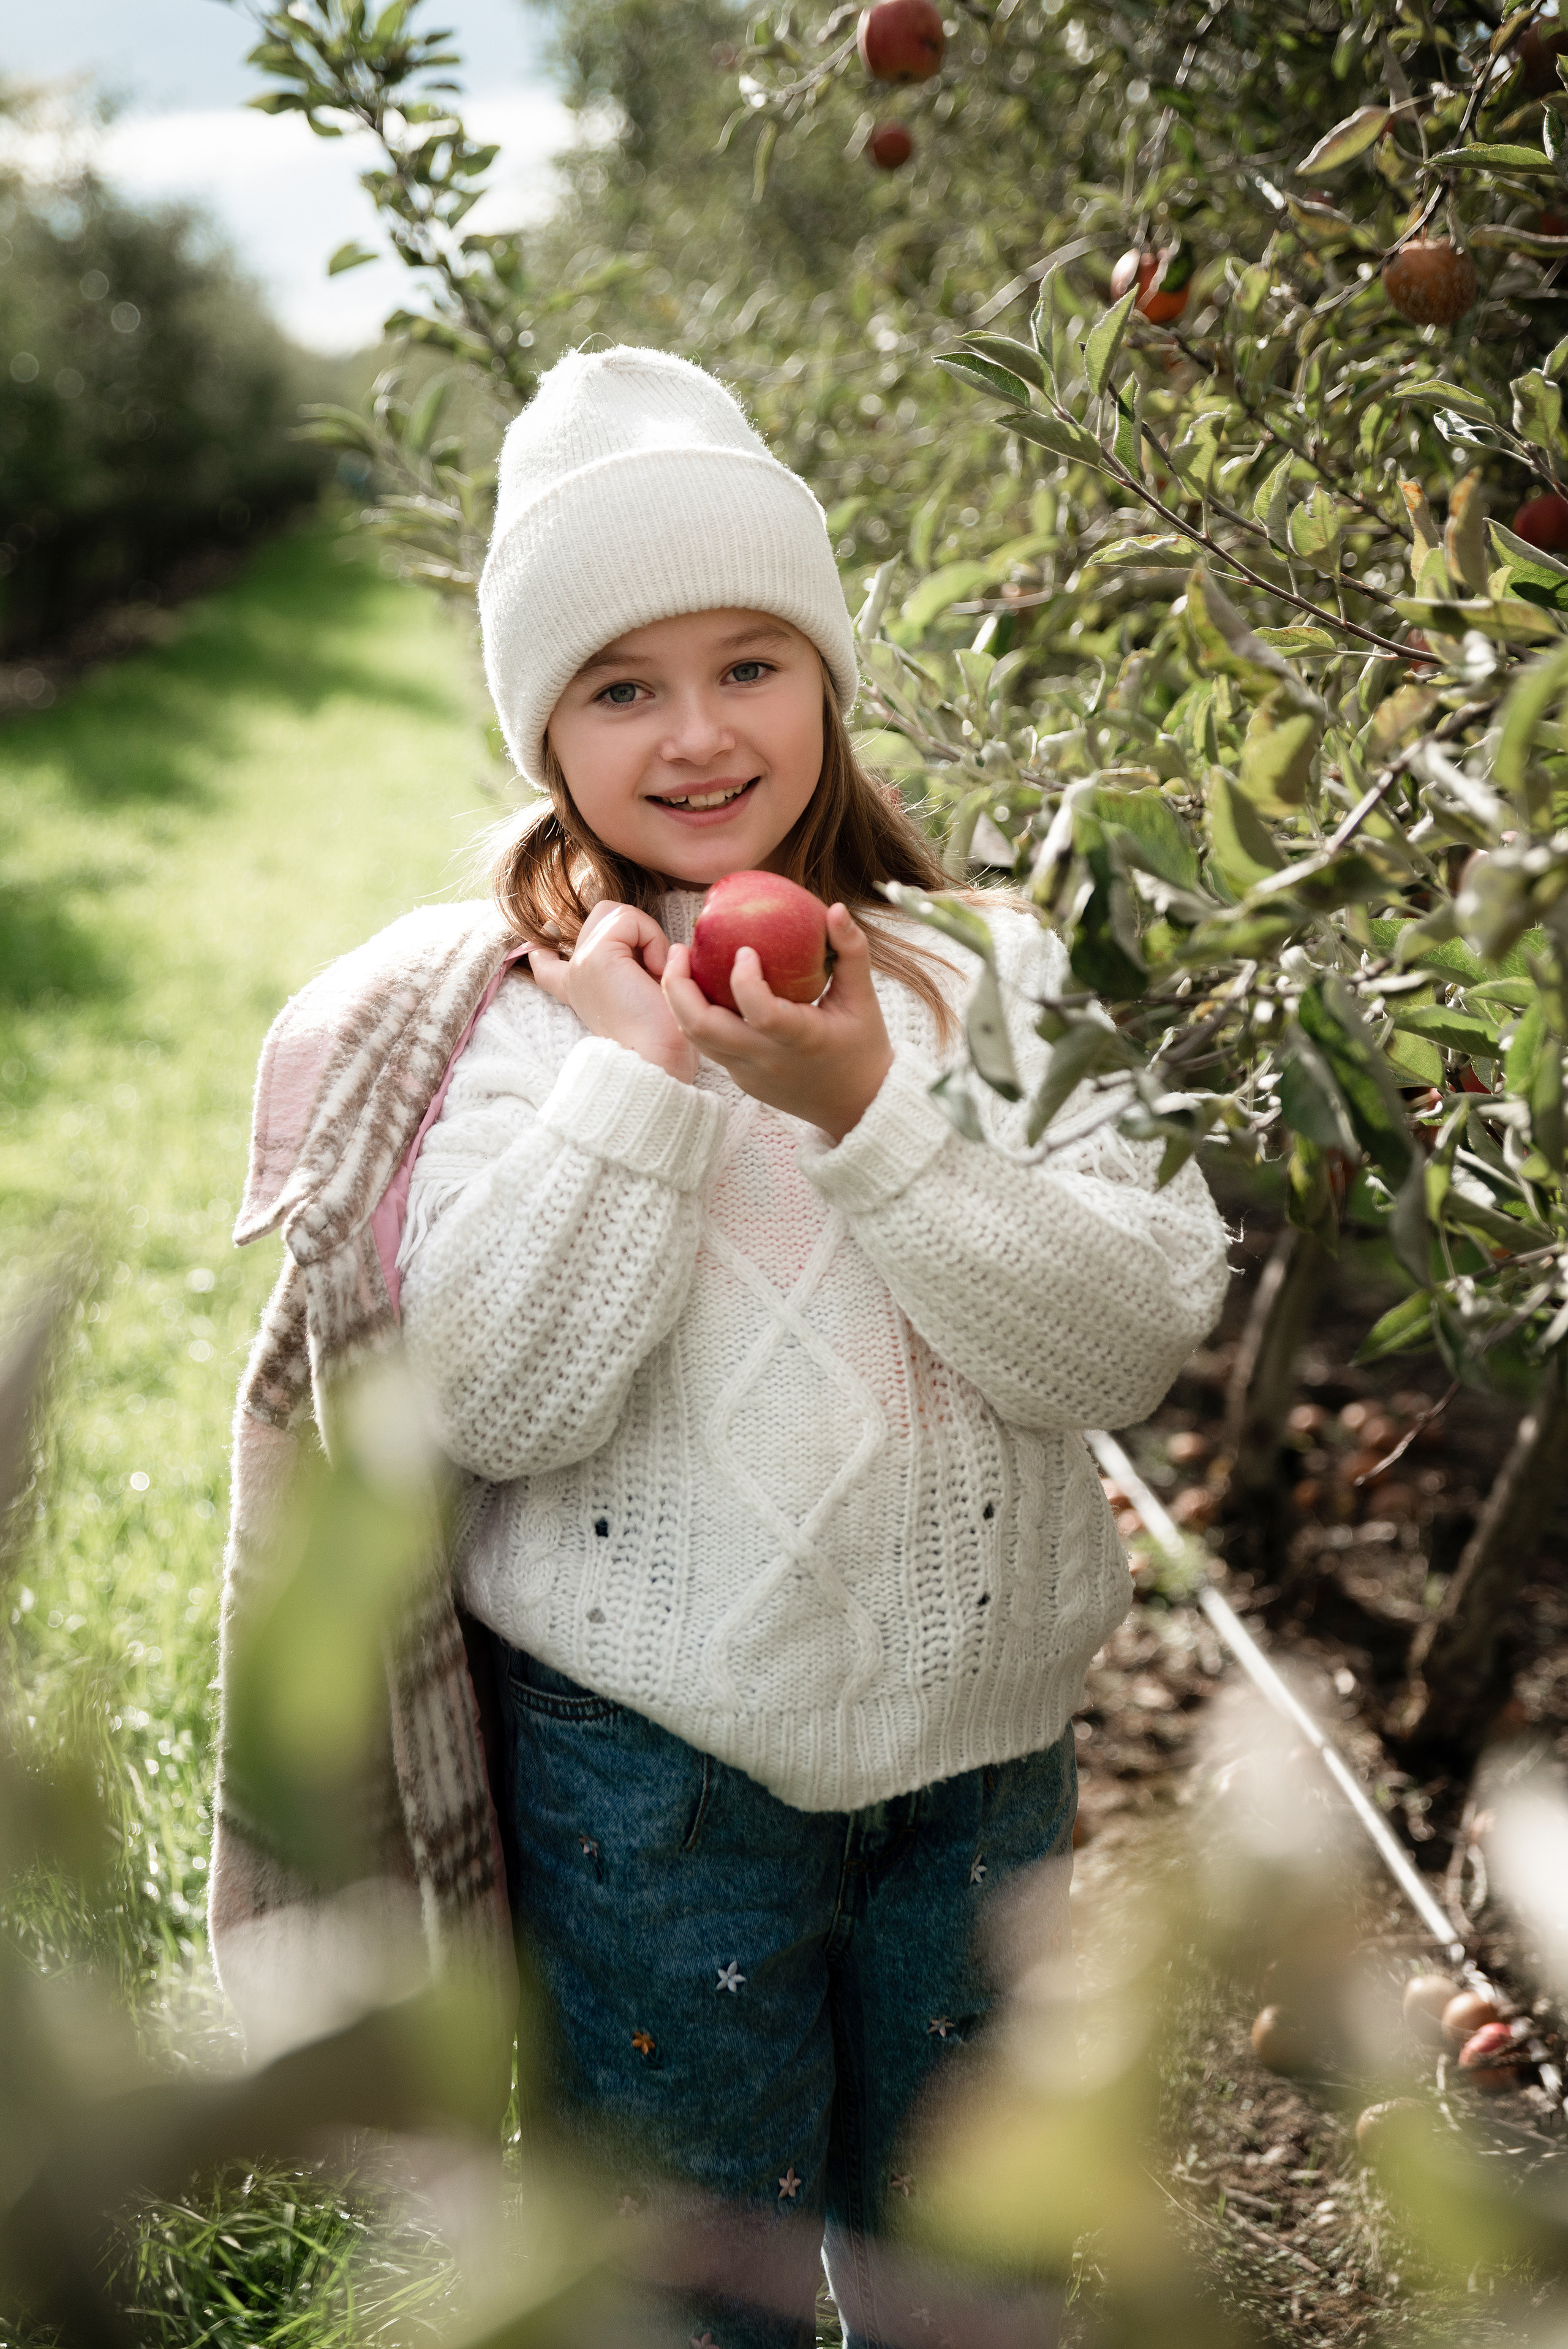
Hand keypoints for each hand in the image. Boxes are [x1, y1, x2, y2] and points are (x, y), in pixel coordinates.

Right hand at [528, 902, 697, 1083]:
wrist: (656, 1062)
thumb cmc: (662, 1040)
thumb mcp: (645, 1001)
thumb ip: (636, 973)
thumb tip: (657, 950)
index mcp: (579, 991)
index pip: (546, 965)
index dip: (544, 952)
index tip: (538, 949)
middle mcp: (574, 975)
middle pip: (603, 916)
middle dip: (636, 930)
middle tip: (652, 970)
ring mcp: (581, 963)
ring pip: (617, 912)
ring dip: (648, 935)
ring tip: (654, 974)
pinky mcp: (596, 956)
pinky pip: (629, 919)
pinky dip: (652, 938)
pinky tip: (654, 972)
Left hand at [662, 902, 893, 1142]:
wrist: (855, 1105)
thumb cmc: (862, 1044)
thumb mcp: (863, 999)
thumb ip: (851, 951)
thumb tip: (835, 907)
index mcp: (801, 1040)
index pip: (761, 1014)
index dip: (744, 981)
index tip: (743, 950)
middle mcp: (768, 1060)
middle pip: (704, 1028)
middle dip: (680, 986)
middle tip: (679, 949)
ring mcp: (749, 1074)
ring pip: (696, 1039)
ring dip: (679, 1000)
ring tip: (680, 963)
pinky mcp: (740, 1079)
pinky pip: (708, 1045)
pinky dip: (695, 1015)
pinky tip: (698, 986)